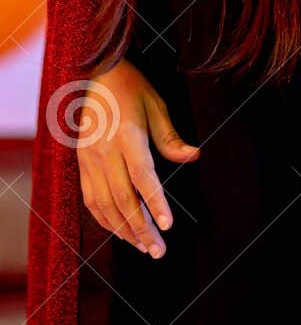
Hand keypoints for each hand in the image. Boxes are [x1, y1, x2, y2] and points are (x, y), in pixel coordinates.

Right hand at [75, 60, 199, 256]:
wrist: (95, 73)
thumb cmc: (131, 87)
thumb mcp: (156, 105)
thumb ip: (171, 137)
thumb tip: (194, 156)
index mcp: (127, 137)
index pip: (142, 177)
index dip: (155, 204)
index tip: (168, 226)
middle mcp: (105, 152)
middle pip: (123, 199)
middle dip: (141, 229)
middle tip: (158, 251)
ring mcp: (90, 160)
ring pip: (104, 205)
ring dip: (124, 230)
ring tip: (144, 248)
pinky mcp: (82, 164)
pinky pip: (91, 199)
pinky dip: (104, 219)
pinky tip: (120, 232)